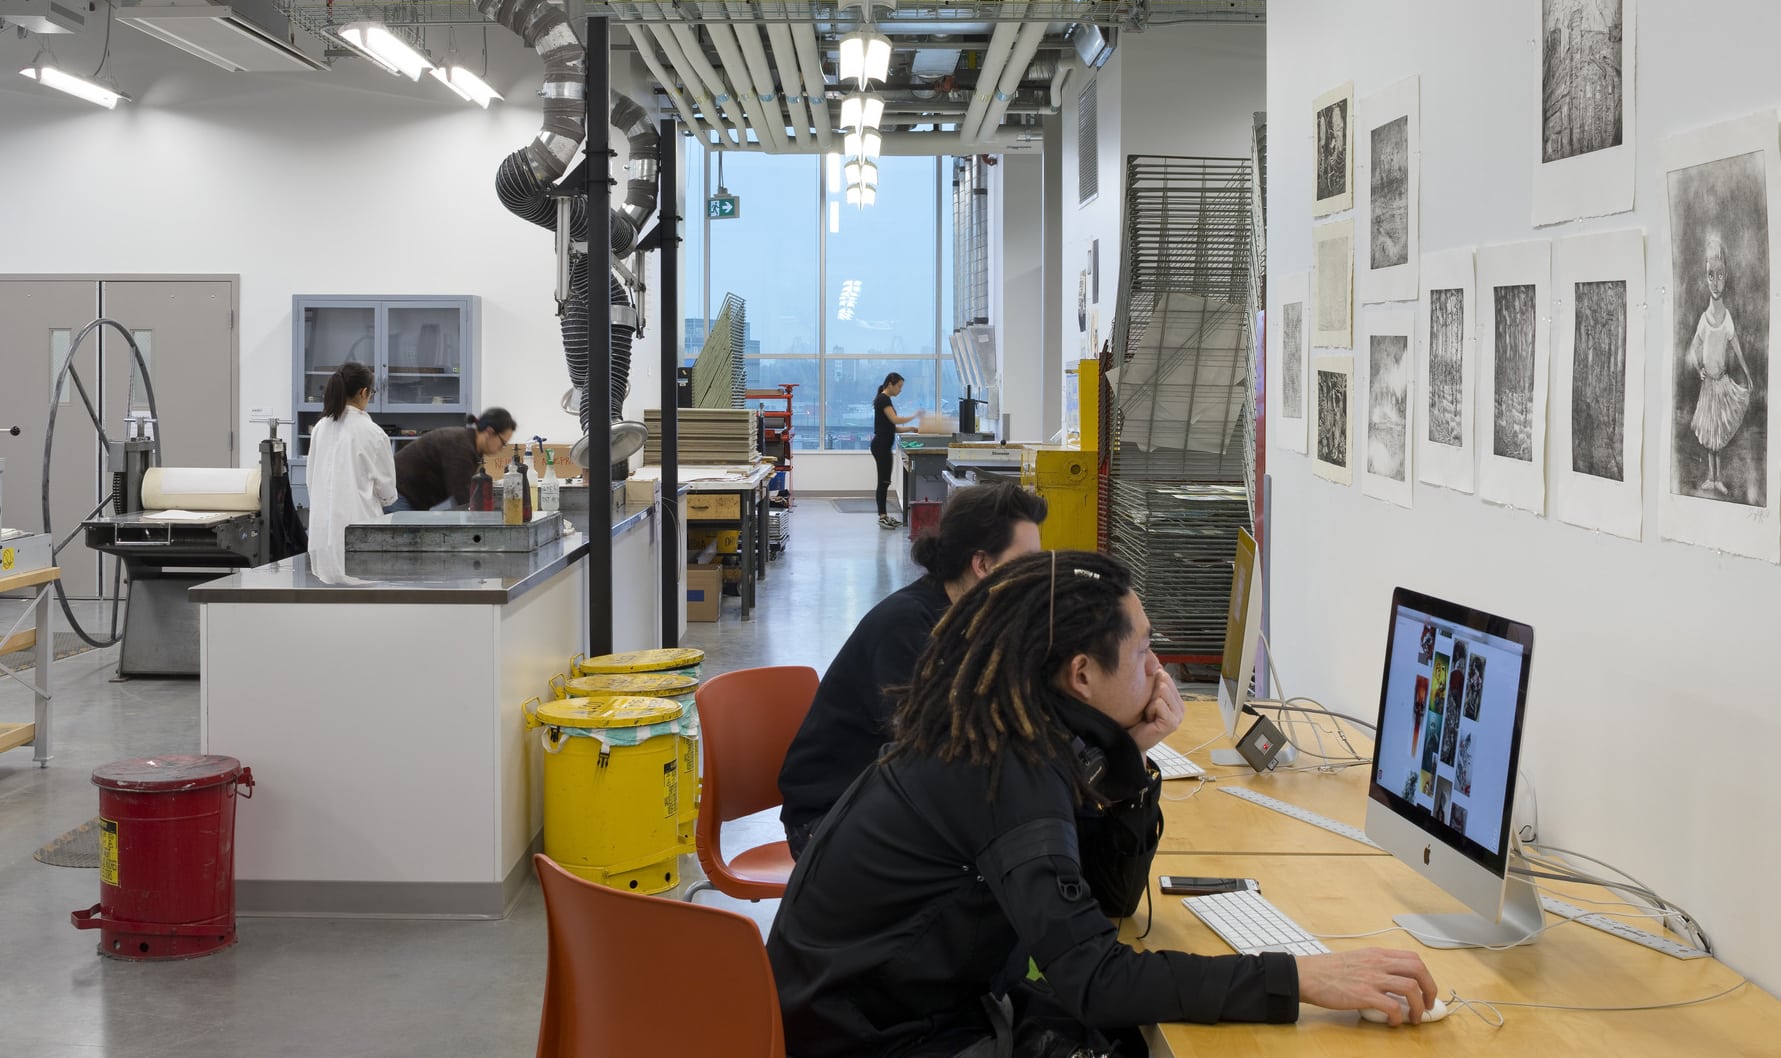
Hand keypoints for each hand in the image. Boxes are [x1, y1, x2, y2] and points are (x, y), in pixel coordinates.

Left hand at [1127, 668, 1184, 751]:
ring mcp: (1178, 716)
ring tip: (1148, 714)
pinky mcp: (1172, 723)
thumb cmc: (1136, 719)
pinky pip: (1158, 703)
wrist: (1131, 739)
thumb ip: (1154, 682)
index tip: (1147, 700)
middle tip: (1147, 709)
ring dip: (1149, 702)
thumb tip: (1155, 664)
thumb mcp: (1146, 697)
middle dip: (1150, 693)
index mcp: (1176, 700)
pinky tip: (1149, 720)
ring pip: (1161, 690)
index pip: (1165, 677)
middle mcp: (1180, 707)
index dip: (1151, 685)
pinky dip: (1149, 710)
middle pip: (1164, 681)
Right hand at [1295, 948, 1438, 1025]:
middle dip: (1430, 990)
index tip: (1425, 990)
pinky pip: (1392, 1007)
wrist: (1307, 975)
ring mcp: (1371, 978)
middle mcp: (1378, 963)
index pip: (1413, 958)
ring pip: (1410, 988)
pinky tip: (1393, 1022)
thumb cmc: (1328, 970)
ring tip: (1415, 1018)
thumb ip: (1376, 966)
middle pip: (1418, 970)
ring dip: (1418, 1007)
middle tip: (1427, 1005)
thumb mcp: (1357, 959)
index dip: (1426, 976)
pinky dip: (1398, 1018)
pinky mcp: (1363, 994)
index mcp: (1377, 954)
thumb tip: (1393, 982)